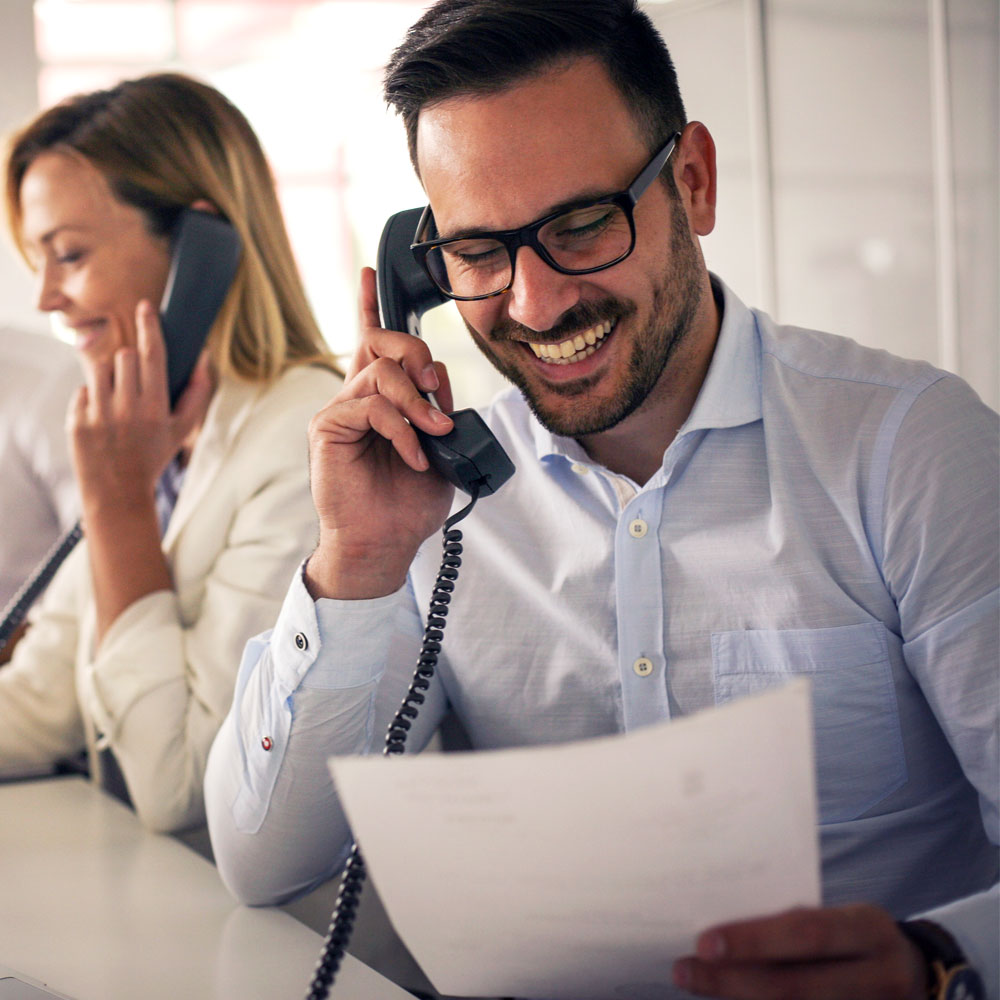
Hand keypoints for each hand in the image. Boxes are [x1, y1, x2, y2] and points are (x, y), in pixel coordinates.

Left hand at [70, 300, 212, 514]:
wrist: (118, 491)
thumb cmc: (153, 456)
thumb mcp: (183, 430)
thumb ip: (197, 393)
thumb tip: (203, 359)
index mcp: (155, 408)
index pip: (152, 355)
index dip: (149, 327)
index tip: (145, 307)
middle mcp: (127, 409)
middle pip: (125, 357)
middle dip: (130, 362)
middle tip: (133, 383)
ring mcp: (99, 414)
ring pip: (100, 368)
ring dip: (110, 377)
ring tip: (117, 399)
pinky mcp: (77, 420)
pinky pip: (83, 390)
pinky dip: (92, 399)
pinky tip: (101, 419)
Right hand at [304, 266, 455, 599]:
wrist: (384, 542)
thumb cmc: (408, 501)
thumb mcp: (439, 449)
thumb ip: (439, 411)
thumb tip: (441, 386)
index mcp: (381, 397)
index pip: (372, 341)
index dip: (370, 305)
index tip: (370, 272)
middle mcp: (357, 397)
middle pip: (381, 341)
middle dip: (417, 353)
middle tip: (438, 389)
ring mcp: (340, 410)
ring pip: (381, 373)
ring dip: (418, 403)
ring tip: (434, 433)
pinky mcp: (328, 428)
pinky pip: (371, 407)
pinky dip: (401, 430)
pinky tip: (413, 456)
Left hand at [672, 904, 927, 999]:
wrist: (913, 974)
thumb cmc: (855, 936)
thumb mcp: (841, 917)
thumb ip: (798, 922)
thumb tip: (724, 926)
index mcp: (870, 929)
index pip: (808, 933)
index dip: (755, 939)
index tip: (704, 941)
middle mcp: (879, 978)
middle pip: (797, 987)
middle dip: (733, 981)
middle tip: (685, 970)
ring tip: (695, 984)